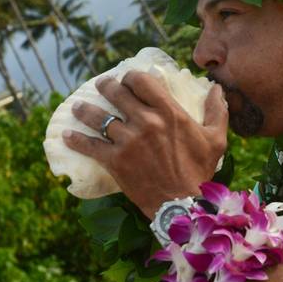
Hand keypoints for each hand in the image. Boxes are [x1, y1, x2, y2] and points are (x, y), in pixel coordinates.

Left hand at [63, 71, 227, 217]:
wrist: (182, 204)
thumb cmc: (200, 171)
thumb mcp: (216, 139)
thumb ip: (217, 111)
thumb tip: (217, 88)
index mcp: (169, 112)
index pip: (141, 81)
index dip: (130, 77)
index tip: (127, 80)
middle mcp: (146, 121)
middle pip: (116, 93)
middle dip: (106, 86)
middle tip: (101, 87)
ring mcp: (127, 141)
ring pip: (98, 117)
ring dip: (85, 109)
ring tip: (78, 107)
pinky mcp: (115, 160)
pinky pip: (89, 145)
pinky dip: (75, 139)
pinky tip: (66, 135)